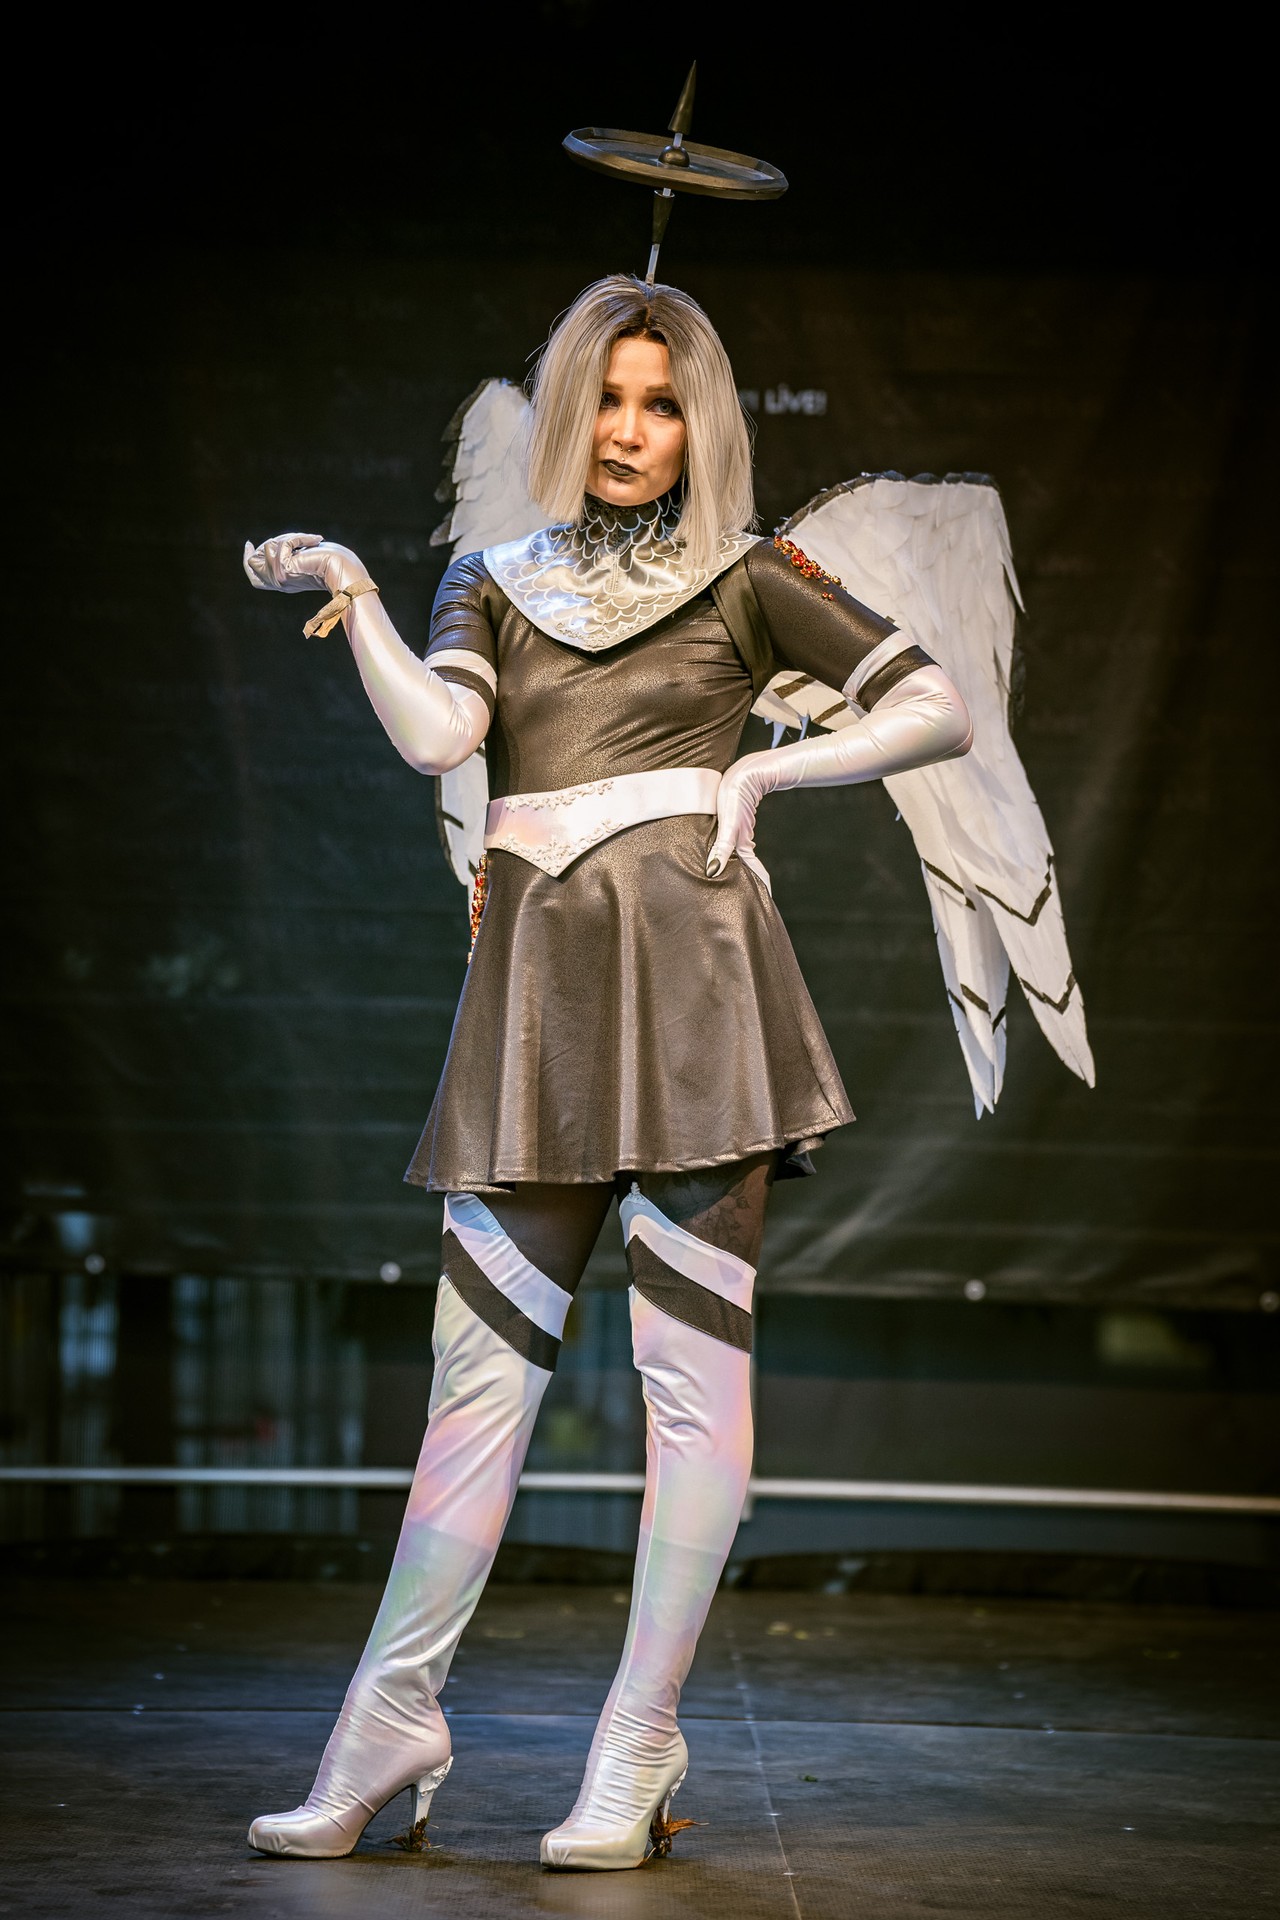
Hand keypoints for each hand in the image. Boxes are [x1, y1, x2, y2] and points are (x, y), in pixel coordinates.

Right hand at [242, 533, 365, 596]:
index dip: (248, 560)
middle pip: (254, 561)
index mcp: (283, 584)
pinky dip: (299, 537)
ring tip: (309, 542)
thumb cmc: (331, 561)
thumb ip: (284, 556)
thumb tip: (267, 547)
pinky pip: (282, 544)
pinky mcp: (283, 570)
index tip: (248, 545)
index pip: (255, 578)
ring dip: (289, 538)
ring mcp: (279, 579)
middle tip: (292, 539)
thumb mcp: (302, 558)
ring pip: (267, 547)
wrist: (344, 568)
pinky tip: (315, 540)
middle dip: (271, 543)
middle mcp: (279, 584)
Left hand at [706, 758, 773, 891]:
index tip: (765, 902)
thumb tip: (712, 872)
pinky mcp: (734, 821)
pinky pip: (732, 843)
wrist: (746, 771)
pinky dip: (730, 854)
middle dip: (749, 882)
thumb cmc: (736, 794)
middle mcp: (741, 840)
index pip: (754, 872)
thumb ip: (722, 848)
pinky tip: (725, 855)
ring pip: (738, 856)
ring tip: (736, 882)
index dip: (760, 887)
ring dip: (739, 869)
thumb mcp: (729, 823)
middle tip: (747, 900)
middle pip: (746, 867)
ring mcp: (739, 831)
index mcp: (741, 844)